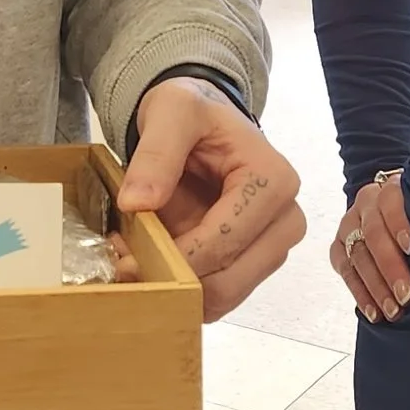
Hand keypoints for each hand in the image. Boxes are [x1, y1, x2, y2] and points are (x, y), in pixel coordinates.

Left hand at [121, 80, 304, 319]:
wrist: (206, 124)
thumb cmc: (195, 113)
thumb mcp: (171, 112)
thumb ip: (156, 153)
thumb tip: (137, 204)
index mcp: (274, 182)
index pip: (223, 242)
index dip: (172, 257)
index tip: (123, 255)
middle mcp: (286, 221)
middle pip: (228, 282)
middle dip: (173, 281)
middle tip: (123, 265)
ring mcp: (273, 248)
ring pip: (224, 297)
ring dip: (176, 291)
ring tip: (134, 262)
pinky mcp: (254, 263)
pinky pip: (218, 296)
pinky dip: (183, 291)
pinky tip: (154, 265)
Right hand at [329, 168, 409, 321]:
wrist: (394, 214)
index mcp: (390, 188)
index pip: (390, 201)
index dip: (399, 223)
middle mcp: (365, 204)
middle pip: (374, 234)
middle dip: (390, 267)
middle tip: (407, 295)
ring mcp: (348, 225)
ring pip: (358, 256)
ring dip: (376, 287)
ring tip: (393, 310)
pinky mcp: (338, 247)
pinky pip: (346, 272)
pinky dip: (360, 294)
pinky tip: (374, 312)